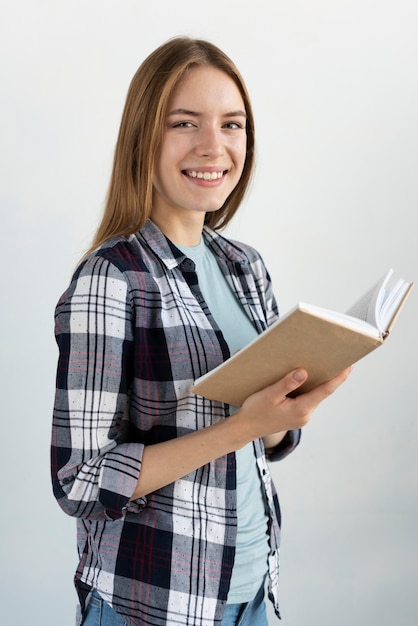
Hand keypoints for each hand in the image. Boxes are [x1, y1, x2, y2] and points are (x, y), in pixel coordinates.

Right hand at [232, 366, 352, 442]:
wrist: (246, 428)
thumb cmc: (255, 411)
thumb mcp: (269, 395)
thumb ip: (287, 384)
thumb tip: (304, 372)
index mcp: (301, 409)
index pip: (325, 390)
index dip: (338, 377)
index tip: (349, 365)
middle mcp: (305, 415)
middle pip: (323, 392)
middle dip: (330, 376)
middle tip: (339, 359)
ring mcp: (302, 417)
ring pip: (315, 396)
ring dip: (320, 382)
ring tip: (325, 364)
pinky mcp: (297, 416)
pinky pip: (308, 399)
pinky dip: (310, 388)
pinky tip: (307, 377)